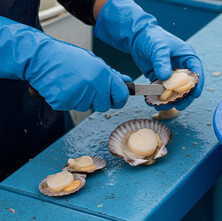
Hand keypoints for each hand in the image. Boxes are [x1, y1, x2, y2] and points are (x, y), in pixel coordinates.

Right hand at [0, 16, 131, 111]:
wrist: (40, 58)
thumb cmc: (67, 58)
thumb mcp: (93, 61)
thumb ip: (111, 75)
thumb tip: (127, 81)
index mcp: (103, 74)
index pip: (122, 96)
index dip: (119, 99)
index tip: (116, 98)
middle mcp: (93, 86)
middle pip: (104, 106)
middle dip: (98, 100)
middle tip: (87, 87)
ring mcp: (78, 95)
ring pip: (87, 107)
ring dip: (82, 99)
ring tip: (72, 83)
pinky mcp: (64, 103)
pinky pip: (71, 107)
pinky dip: (68, 100)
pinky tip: (63, 87)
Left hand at [94, 0, 203, 110]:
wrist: (137, 38)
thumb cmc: (152, 38)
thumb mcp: (158, 48)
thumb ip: (162, 62)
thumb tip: (165, 77)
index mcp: (187, 57)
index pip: (197, 72)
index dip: (198, 85)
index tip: (194, 95)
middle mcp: (182, 67)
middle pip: (188, 86)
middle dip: (184, 97)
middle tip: (179, 106)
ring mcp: (173, 75)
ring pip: (176, 91)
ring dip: (171, 100)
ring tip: (163, 107)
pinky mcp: (162, 80)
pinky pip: (164, 91)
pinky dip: (161, 98)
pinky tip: (156, 104)